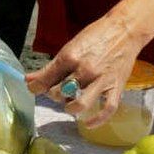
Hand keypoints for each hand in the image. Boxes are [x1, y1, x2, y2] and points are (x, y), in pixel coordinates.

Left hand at [28, 12, 147, 128]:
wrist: (124, 30)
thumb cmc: (95, 36)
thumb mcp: (69, 47)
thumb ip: (50, 67)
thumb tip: (29, 79)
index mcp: (70, 57)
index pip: (46, 79)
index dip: (36, 86)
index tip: (34, 88)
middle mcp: (85, 70)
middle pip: (60, 92)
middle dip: (53, 95)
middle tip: (55, 91)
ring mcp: (102, 80)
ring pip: (81, 104)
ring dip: (70, 107)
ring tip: (68, 104)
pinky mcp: (116, 87)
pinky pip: (107, 109)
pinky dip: (97, 119)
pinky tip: (87, 123)